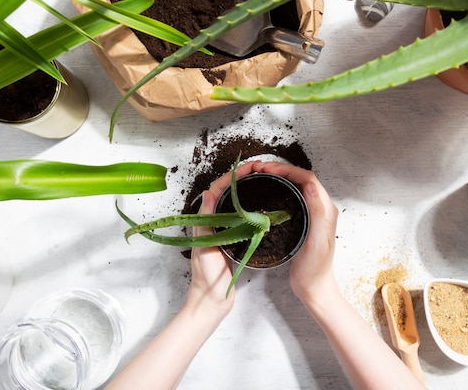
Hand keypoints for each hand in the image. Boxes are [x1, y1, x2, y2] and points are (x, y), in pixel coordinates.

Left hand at [185, 162, 257, 316]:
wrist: (213, 300)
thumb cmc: (206, 277)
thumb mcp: (205, 247)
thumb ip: (206, 221)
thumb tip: (209, 193)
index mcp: (205, 222)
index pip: (217, 190)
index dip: (232, 176)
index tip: (247, 168)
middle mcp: (214, 224)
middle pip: (227, 193)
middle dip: (241, 178)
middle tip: (259, 168)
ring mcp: (225, 231)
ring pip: (235, 204)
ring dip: (246, 189)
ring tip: (262, 179)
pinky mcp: (234, 241)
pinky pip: (242, 218)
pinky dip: (251, 208)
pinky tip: (262, 206)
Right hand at [249, 161, 338, 303]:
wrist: (314, 288)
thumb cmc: (315, 269)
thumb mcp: (317, 242)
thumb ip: (317, 213)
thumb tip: (311, 186)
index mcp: (326, 209)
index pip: (308, 179)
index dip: (287, 170)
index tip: (267, 170)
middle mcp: (321, 208)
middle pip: (301, 178)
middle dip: (281, 170)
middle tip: (259, 169)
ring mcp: (312, 213)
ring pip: (295, 186)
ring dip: (279, 177)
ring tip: (260, 175)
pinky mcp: (303, 220)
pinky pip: (291, 197)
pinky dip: (278, 189)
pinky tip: (266, 192)